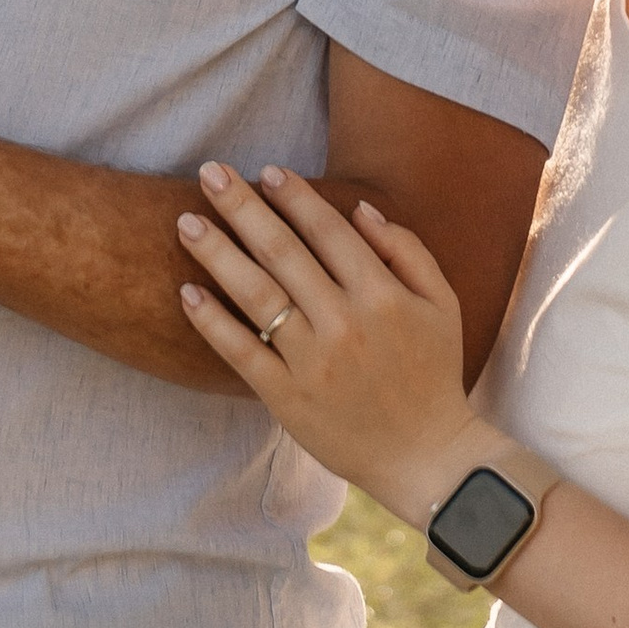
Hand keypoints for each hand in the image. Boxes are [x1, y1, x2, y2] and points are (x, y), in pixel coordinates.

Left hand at [176, 161, 478, 520]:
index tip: (267, 170)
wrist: (426, 457)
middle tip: (209, 173)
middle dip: (242, 207)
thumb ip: (407, 251)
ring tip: (186, 222)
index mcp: (381, 295)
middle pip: (282, 251)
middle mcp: (344, 322)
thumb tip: (361, 209)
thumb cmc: (434, 374)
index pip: (327, 231)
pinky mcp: (287, 398)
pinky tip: (187, 292)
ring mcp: (312, 362)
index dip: (295, 196)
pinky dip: (212, 322)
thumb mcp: (442, 304)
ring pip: (256, 295)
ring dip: (217, 253)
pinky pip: (242, 352)